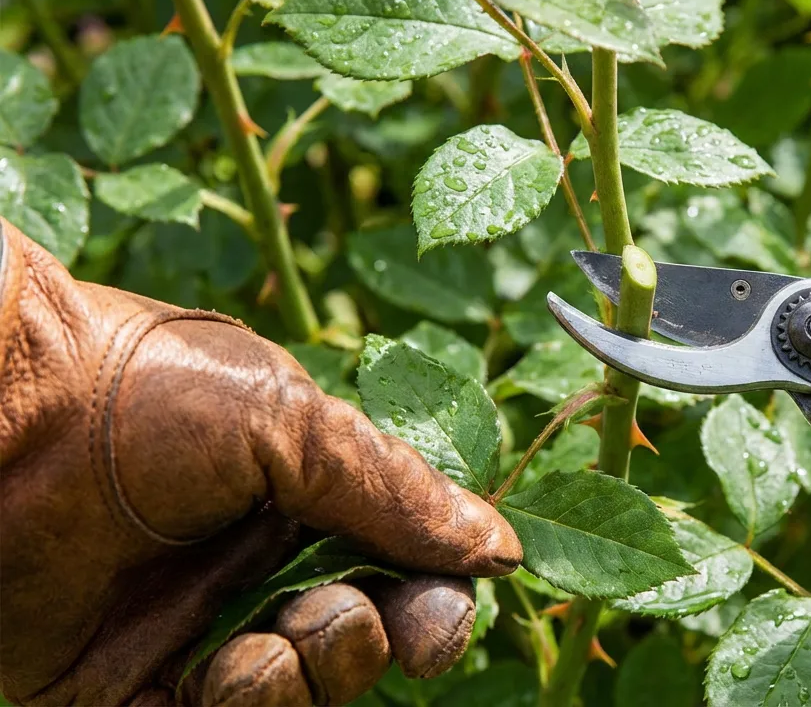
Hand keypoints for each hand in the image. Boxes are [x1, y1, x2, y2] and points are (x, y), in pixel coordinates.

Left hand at [0, 220, 521, 705]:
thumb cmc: (152, 394)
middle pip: (364, 638)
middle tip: (368, 621)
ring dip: (316, 673)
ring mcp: (196, 627)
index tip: (445, 613)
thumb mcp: (296, 424)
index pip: (400, 565)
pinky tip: (236, 666)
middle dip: (382, 641)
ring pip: (303, 689)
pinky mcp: (132, 687)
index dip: (434, 601)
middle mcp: (257, 565)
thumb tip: (502, 550)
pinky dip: (250, 705)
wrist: (4, 417)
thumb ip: (399, 493)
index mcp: (304, 496)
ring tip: (278, 637)